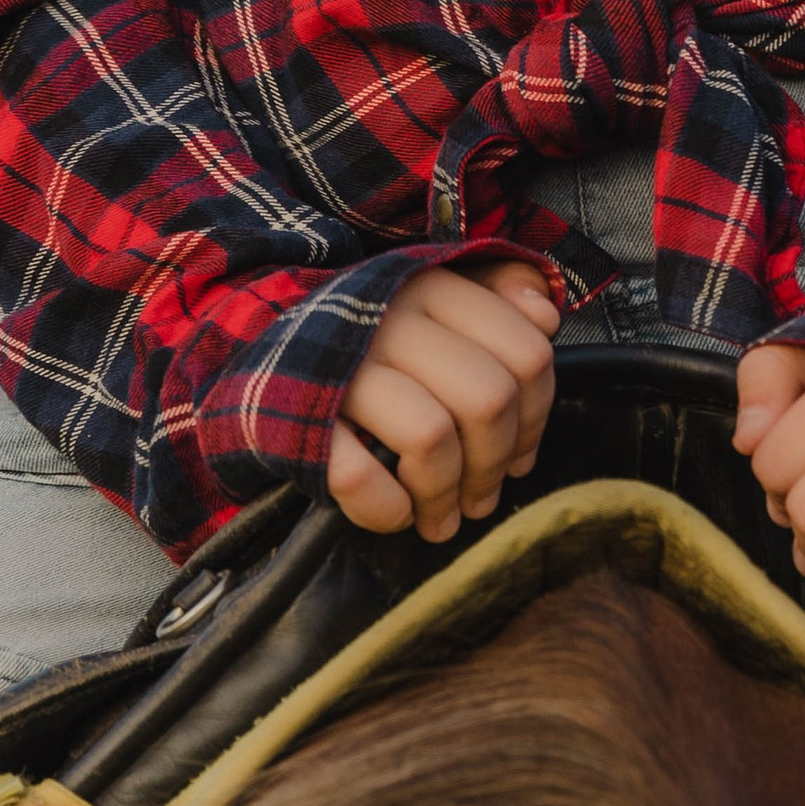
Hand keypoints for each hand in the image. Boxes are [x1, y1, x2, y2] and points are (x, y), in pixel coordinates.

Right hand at [327, 260, 562, 542]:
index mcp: (431, 289)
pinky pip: (359, 476)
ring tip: (440, 516)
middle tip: (482, 499)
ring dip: (444, 495)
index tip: (520, 456)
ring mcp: (342, 367)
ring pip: (431, 438)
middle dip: (494, 465)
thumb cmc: (365, 351)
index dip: (536, 419)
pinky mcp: (301, 418)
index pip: (526, 354)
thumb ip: (495, 300)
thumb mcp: (430, 309)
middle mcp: (390, 318)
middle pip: (488, 400)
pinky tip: (394, 514)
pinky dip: (385, 508)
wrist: (259, 365)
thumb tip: (545, 314)